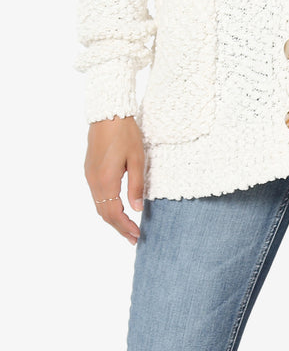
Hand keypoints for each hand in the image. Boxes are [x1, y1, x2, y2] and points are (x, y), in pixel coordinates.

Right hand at [84, 115, 144, 244]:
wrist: (108, 113)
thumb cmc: (126, 133)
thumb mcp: (137, 158)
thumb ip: (137, 185)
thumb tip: (137, 209)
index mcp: (106, 180)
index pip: (114, 213)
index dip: (125, 227)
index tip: (137, 236)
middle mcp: (94, 181)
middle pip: (104, 213)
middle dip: (119, 227)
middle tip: (133, 238)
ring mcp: (90, 175)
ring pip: (99, 205)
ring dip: (112, 218)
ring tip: (127, 227)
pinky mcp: (90, 170)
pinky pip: (96, 195)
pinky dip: (106, 206)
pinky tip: (117, 208)